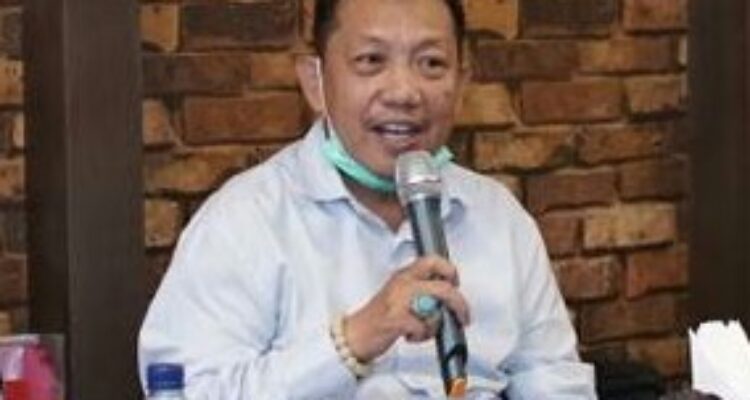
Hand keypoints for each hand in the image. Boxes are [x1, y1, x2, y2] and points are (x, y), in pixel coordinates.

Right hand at [342, 256, 470, 361]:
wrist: (355, 334)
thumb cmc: (380, 316)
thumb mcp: (399, 294)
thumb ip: (421, 290)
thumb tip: (448, 294)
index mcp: (404, 275)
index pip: (433, 260)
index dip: (450, 271)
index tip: (455, 283)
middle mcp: (402, 284)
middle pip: (443, 288)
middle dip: (459, 304)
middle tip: (463, 316)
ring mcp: (399, 301)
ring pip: (435, 309)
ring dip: (435, 324)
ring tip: (424, 328)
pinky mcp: (396, 320)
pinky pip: (422, 327)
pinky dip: (421, 336)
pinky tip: (410, 336)